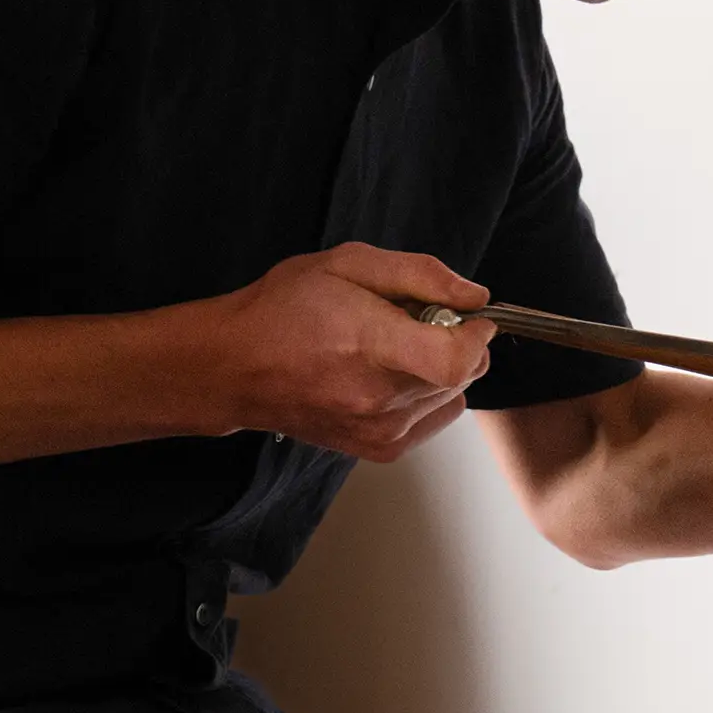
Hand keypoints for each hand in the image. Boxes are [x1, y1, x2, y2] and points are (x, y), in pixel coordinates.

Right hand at [212, 244, 492, 461]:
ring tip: (391, 348)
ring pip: (454, 393)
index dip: (477, 334)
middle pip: (465, 373)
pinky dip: (427, 392)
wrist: (236, 368)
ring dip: (439, 367)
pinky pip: (436, 415)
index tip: (467, 315)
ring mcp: (380, 430)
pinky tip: (389, 375)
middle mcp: (379, 397)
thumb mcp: (347, 263)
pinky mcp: (380, 449)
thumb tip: (474, 296)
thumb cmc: (284, 309)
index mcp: (369, 345)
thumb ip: (419, 274)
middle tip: (413, 321)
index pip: (457, 359)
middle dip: (456, 340)